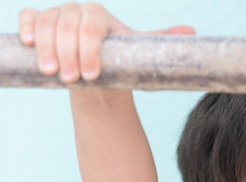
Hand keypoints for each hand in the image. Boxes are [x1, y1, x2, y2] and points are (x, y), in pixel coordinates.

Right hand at [19, 3, 195, 82]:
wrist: (95, 76)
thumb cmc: (117, 66)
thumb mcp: (137, 55)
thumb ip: (160, 42)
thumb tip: (192, 33)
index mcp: (100, 15)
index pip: (92, 26)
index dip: (89, 49)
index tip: (92, 75)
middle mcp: (77, 10)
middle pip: (67, 25)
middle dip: (68, 53)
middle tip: (73, 80)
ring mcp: (56, 15)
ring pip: (46, 24)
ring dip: (46, 48)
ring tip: (54, 73)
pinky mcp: (38, 22)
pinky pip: (29, 18)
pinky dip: (27, 28)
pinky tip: (27, 44)